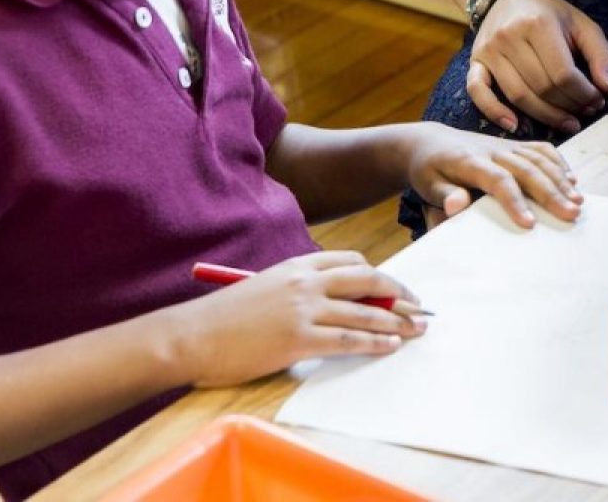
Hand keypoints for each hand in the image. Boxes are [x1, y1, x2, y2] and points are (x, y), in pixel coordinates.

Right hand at [172, 250, 423, 387]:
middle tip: (417, 307)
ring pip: (364, 311)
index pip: (350, 261)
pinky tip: (390, 346)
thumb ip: (296, 291)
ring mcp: (303, 309)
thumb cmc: (222, 318)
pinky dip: (374, 342)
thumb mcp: (263, 288)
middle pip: (367, 279)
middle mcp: (304, 281)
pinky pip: (348, 339)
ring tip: (415, 330)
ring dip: (396, 321)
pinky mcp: (298, 339)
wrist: (189, 336)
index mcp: (296, 265)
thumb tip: (327, 305)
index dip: (377, 274)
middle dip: (398, 293)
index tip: (393, 287)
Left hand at [407, 123, 582, 226]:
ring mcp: (505, 145)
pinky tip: (571, 181)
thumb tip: (457, 206)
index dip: (515, 201)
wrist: (430, 141)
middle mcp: (492, 150)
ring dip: (560, 179)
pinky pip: (541, 149)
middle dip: (551, 192)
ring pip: (539, 158)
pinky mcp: (513, 144)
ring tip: (578, 201)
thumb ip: (444, 195)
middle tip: (571, 214)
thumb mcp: (428, 184)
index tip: (530, 225)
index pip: (498, 180)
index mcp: (469, 161)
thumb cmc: (429, 170)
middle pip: (527, 168)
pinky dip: (559, 163)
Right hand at [466, 0, 607, 133]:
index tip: (597, 101)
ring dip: (545, 116)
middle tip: (584, 113)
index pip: (563, 74)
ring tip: (566, 122)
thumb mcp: (582, 25)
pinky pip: (478, 92)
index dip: (584, 94)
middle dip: (568, 107)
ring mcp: (490, 50)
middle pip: (542, 88)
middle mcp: (510, 37)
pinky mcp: (476, 61)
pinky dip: (493, 112)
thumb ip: (601, 56)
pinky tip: (514, 126)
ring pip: (517, 96)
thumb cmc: (551, 14)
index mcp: (539, 24)